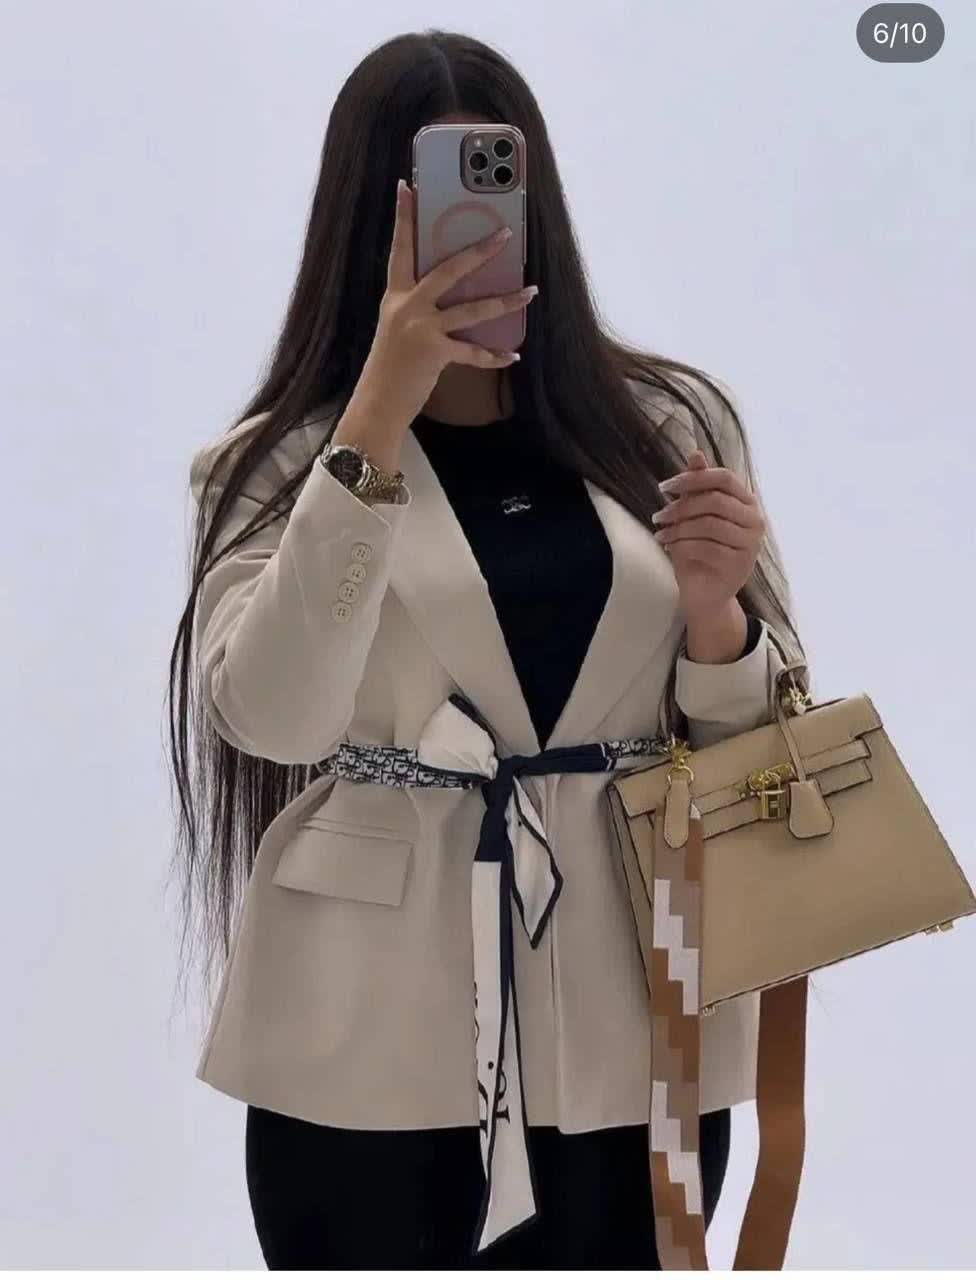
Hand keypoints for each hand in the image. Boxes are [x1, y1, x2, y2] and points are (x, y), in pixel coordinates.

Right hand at [354, 179, 537, 433]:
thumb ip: (418, 307)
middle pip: (449, 269)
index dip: (403, 217)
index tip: (407, 186)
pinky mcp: (434, 353)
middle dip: (480, 251)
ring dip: (506, 300)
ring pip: (472, 308)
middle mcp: (407, 306)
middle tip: (505, 234)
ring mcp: (421, 328)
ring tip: (531, 292)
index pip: (400, 248)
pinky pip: (473, 352)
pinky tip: (512, 355)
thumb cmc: (389, 367)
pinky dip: (494, 355)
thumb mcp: (397, 328)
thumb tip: (454, 294)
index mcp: (396, 295)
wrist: (377, 403)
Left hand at [651, 448, 765, 622]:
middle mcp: (755, 521)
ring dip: (678, 528)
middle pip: (714, 500)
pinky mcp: (739, 565)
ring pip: (708, 524)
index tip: (664, 487)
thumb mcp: (694, 514)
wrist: (705, 593)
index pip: (724, 478)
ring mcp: (750, 544)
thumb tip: (694, 453)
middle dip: (680, 506)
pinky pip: (705, 548)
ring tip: (661, 534)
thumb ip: (698, 485)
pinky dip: (681, 546)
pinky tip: (669, 548)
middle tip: (658, 516)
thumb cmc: (699, 549)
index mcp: (747, 503)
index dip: (693, 478)